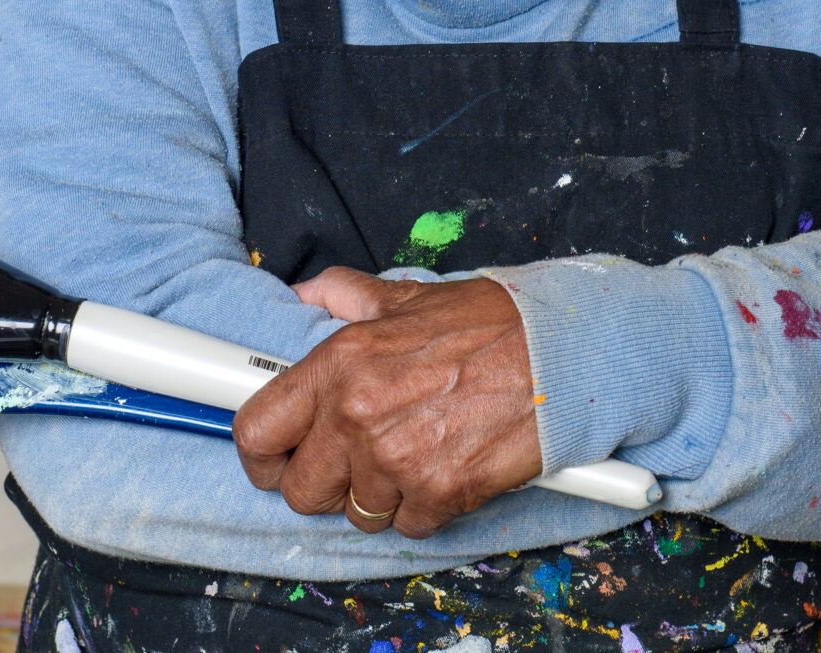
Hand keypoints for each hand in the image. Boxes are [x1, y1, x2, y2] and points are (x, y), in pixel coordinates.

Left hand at [232, 268, 542, 537]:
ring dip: (381, 495)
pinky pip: (408, 525)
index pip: (257, 430)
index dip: (262, 455)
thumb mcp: (408, 298)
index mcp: (340, 363)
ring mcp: (397, 459)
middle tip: (356, 461)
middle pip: (301, 491)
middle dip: (325, 484)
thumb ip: (347, 296)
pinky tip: (447, 465)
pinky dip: (426, 506)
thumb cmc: (492, 325)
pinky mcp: (438, 493)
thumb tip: (308, 295)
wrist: (562, 355)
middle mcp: (358, 414)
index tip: (278, 458)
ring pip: (356, 514)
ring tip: (416, 452)